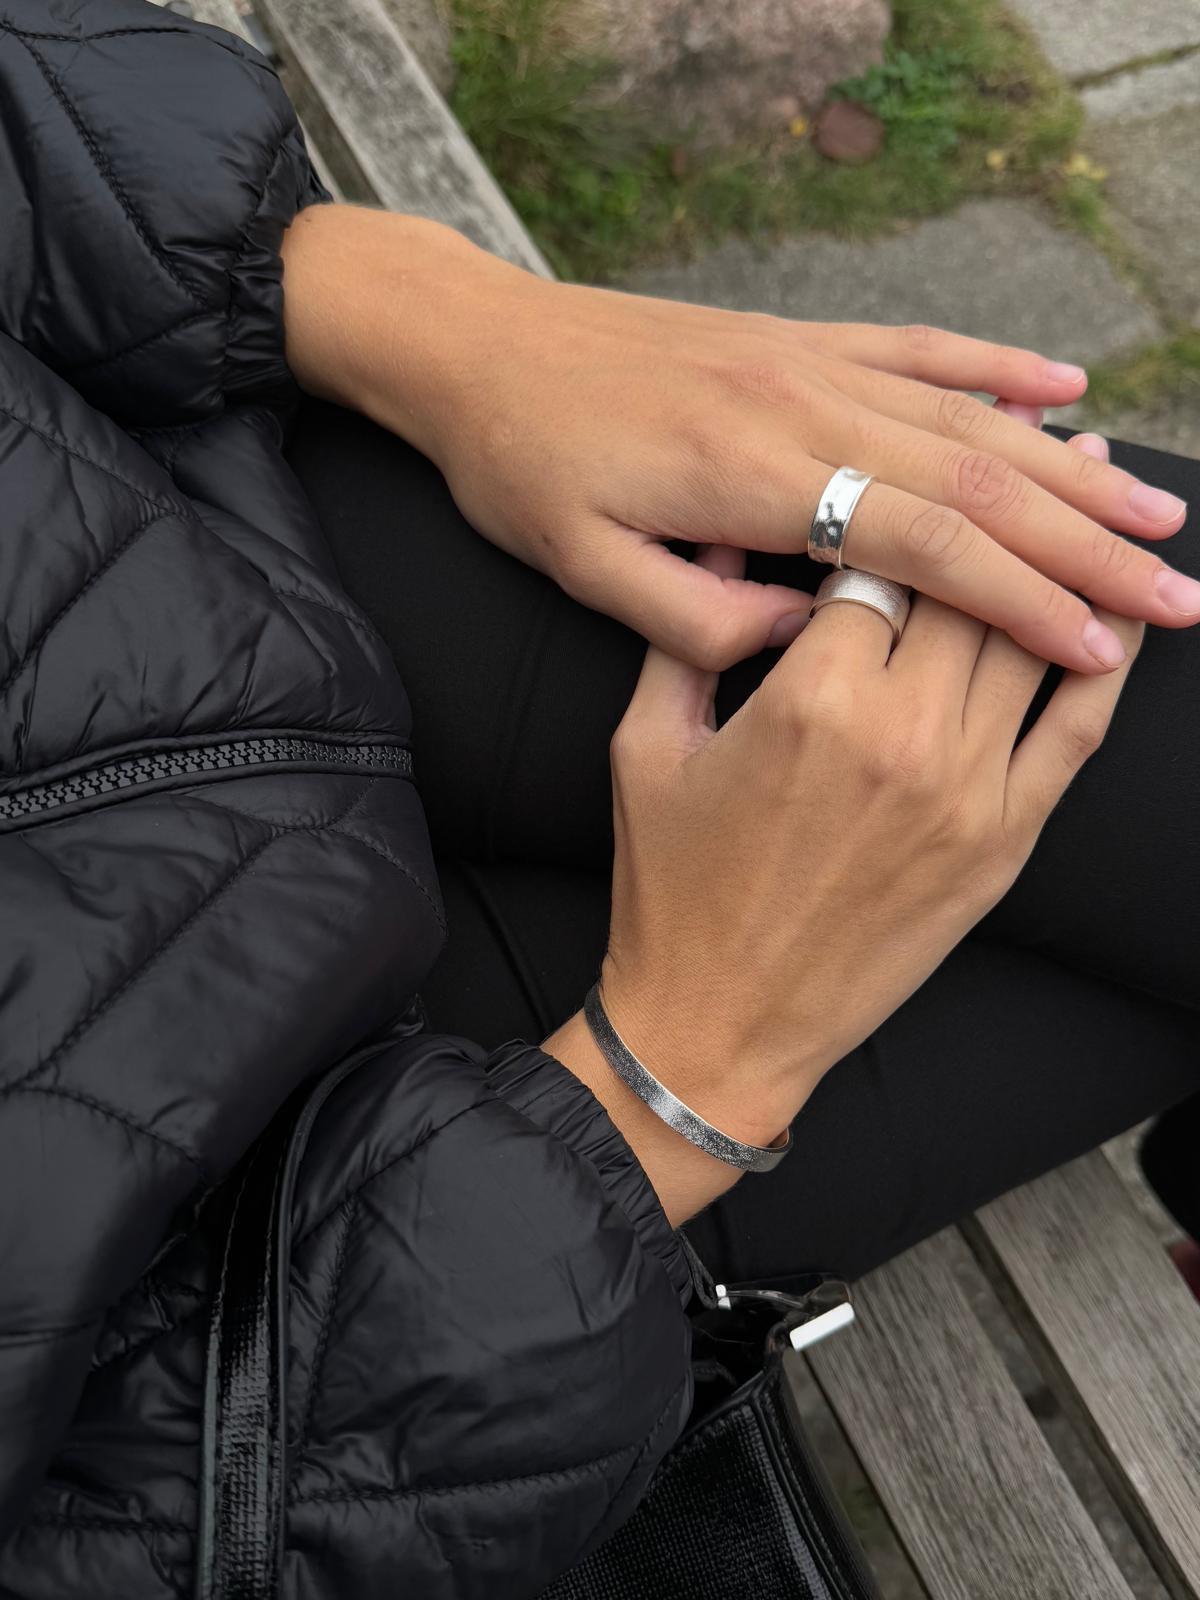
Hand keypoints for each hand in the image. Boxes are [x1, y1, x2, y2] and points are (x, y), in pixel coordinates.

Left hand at [281, 207, 1191, 676]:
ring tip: (1153, 510)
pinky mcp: (797, 340)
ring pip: (967, 417)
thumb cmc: (524, 471)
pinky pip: (917, 350)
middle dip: (1085, 543)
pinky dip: (996, 370)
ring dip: (1067, 470)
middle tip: (1176, 590)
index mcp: (756, 480)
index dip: (1024, 598)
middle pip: (976, 481)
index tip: (1104, 643)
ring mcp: (808, 364)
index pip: (925, 547)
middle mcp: (804, 409)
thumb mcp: (586, 572)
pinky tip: (1059, 393)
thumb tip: (809, 643)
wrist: (477, 348)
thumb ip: (697, 623)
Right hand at [546, 546, 1141, 1222]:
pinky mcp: (1004, 842)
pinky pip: (1078, 729)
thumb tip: (713, 538)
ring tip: (1089, 480)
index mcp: (811, 696)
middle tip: (1020, 435)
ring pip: (1034, 637)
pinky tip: (1124, 607)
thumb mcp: (645, 747)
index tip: (891, 481)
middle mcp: (902, 731)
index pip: (876, 558)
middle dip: (989, 506)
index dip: (878, 513)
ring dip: (1063, 560)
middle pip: (968, 583)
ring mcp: (967, 789)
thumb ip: (682, 633)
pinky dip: (1108, 662)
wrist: (719, 1023)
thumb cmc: (671, 888)